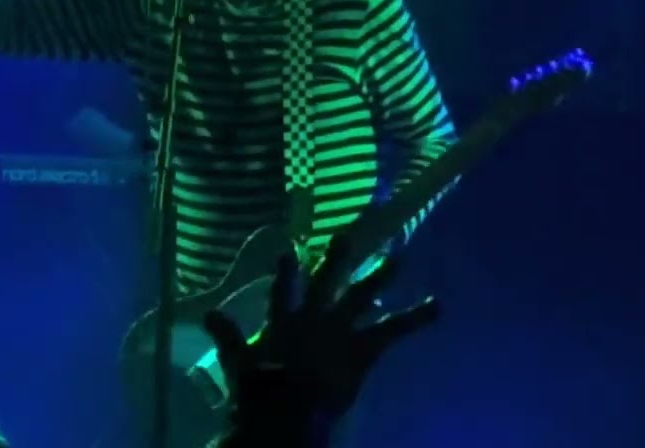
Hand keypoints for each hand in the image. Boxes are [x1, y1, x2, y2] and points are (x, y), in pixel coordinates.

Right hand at [203, 234, 439, 433]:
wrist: (293, 413)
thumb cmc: (261, 392)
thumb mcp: (239, 363)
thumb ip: (227, 335)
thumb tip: (206, 313)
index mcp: (283, 321)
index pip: (283, 288)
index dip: (288, 267)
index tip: (289, 246)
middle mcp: (315, 317)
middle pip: (327, 280)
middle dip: (339, 256)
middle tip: (348, 232)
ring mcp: (341, 330)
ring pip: (362, 295)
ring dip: (381, 274)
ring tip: (401, 256)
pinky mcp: (363, 348)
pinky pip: (394, 329)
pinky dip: (417, 317)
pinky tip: (438, 305)